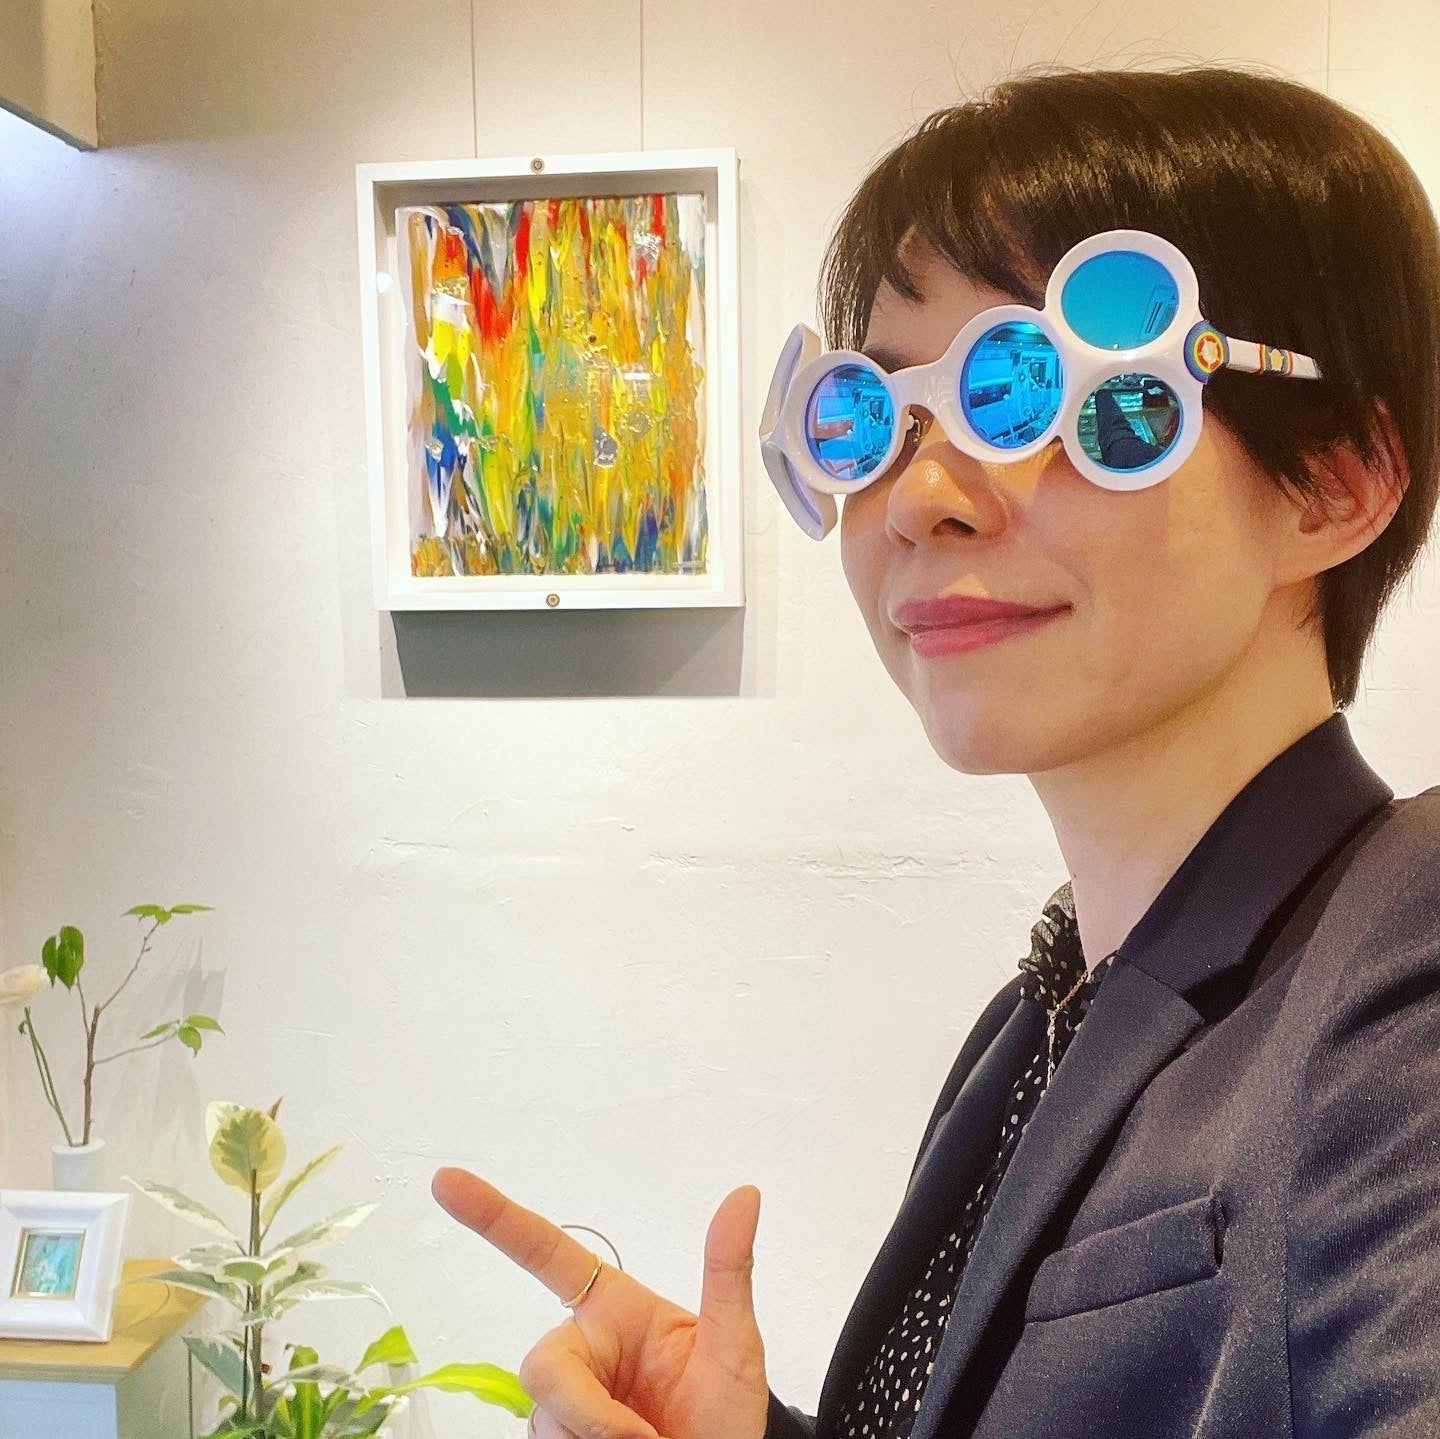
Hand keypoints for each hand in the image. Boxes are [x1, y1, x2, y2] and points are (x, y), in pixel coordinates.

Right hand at [431, 1167, 770, 1438]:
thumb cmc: (729, 1415)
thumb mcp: (735, 1344)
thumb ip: (728, 1272)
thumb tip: (743, 1197)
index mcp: (614, 1310)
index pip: (546, 1252)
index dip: (494, 1216)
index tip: (448, 1181)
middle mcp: (583, 1353)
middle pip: (542, 1364)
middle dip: (580, 1406)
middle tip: (635, 1438)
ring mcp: (567, 1407)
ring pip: (545, 1419)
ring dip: (592, 1438)